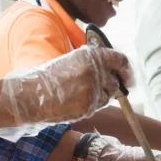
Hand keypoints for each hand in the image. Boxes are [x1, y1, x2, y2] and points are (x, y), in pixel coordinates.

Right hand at [0, 46, 132, 129]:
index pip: (120, 60)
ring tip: (83, 94)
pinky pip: (99, 105)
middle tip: (106, 89)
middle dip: (114, 86)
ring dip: (102, 95)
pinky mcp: (89, 105)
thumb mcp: (71, 60)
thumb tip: (111, 68)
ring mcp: (92, 89)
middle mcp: (94, 70)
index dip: (126, 69)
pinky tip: (78, 102)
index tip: (127, 76)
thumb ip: (92, 62)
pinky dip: (93, 104)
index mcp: (90, 55)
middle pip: (116, 80)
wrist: (32, 95)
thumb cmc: (48, 77)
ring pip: (109, 95)